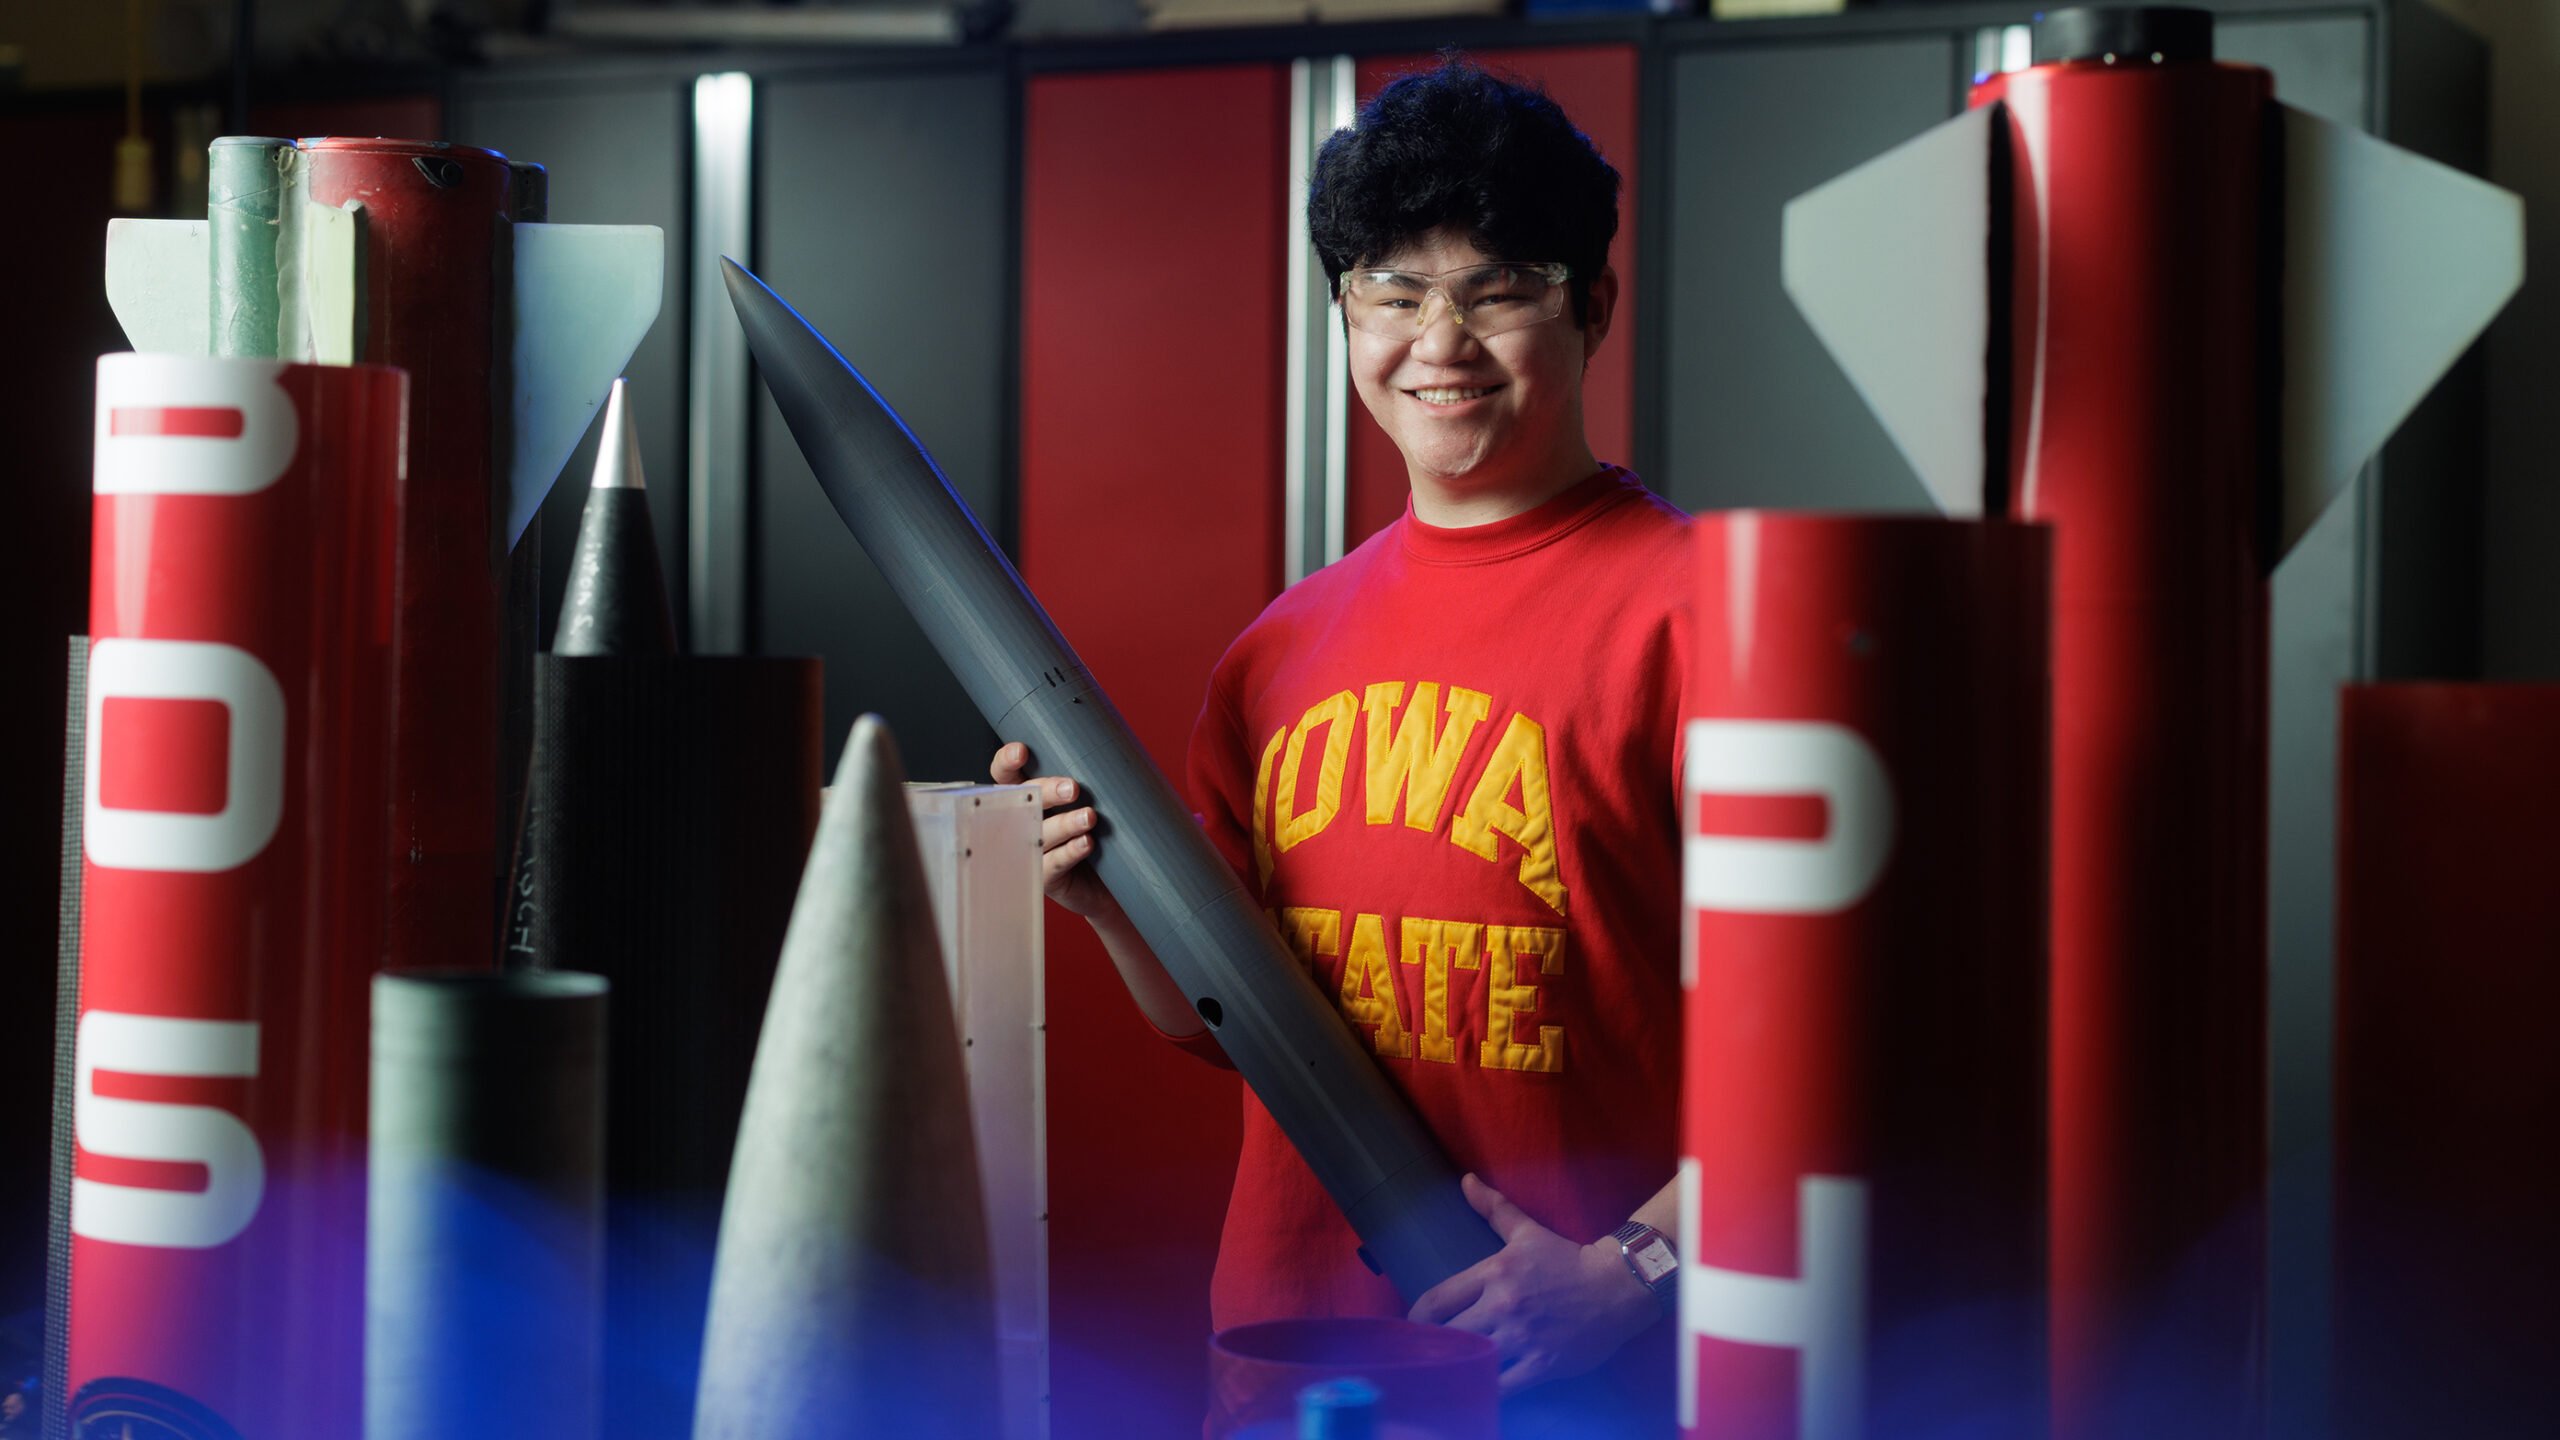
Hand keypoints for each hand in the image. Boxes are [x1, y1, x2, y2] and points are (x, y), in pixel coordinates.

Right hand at [991, 742, 1120, 921]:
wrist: (1109, 883)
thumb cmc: (1096, 834)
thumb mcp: (1089, 802)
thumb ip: (1088, 781)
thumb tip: (1110, 756)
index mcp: (1027, 797)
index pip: (1006, 775)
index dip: (1007, 762)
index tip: (1021, 752)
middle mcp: (1022, 822)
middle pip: (1023, 801)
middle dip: (1046, 791)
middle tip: (1073, 788)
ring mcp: (1030, 851)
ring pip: (1040, 833)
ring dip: (1064, 823)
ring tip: (1089, 817)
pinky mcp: (1045, 877)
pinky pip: (1054, 863)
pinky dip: (1070, 851)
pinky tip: (1086, 843)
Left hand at [1408, 1174, 1662, 1397]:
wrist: (1616, 1287)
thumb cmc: (1567, 1259)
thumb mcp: (1527, 1232)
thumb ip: (1493, 1208)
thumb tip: (1466, 1180)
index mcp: (1494, 1273)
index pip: (1437, 1300)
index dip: (1418, 1318)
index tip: (1415, 1327)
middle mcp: (1503, 1306)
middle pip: (1449, 1335)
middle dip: (1436, 1346)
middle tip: (1430, 1353)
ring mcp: (1523, 1338)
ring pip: (1473, 1362)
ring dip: (1459, 1368)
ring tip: (1450, 1372)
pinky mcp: (1542, 1364)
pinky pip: (1504, 1387)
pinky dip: (1488, 1389)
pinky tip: (1479, 1389)